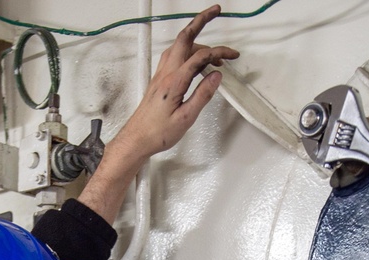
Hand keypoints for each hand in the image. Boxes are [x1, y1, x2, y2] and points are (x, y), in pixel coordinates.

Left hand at [112, 5, 239, 161]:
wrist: (137, 138)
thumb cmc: (158, 132)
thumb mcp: (186, 118)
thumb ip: (203, 95)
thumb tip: (216, 77)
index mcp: (174, 81)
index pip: (200, 57)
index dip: (218, 53)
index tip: (231, 57)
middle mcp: (166, 73)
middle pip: (185, 37)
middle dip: (201, 21)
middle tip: (215, 11)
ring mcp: (161, 74)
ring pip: (179, 46)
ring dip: (196, 39)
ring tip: (214, 49)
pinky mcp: (160, 80)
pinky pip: (175, 57)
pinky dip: (189, 51)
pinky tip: (197, 61)